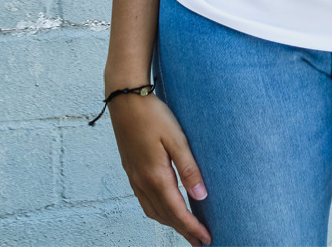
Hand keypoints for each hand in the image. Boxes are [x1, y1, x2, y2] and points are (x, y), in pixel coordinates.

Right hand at [108, 92, 212, 246]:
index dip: (192, 228)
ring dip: (170, 223)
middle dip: (183, 231)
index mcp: (155, 176)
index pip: (177, 212)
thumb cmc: (153, 114)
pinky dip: (158, 211)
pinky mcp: (131, 170)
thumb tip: (201, 196)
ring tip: (186, 228)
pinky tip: (165, 208)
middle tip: (200, 242)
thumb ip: (189, 168)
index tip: (206, 239)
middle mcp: (142, 182)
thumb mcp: (176, 138)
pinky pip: (145, 201)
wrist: (125, 99)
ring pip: (153, 211)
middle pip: (165, 216)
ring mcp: (134, 177)